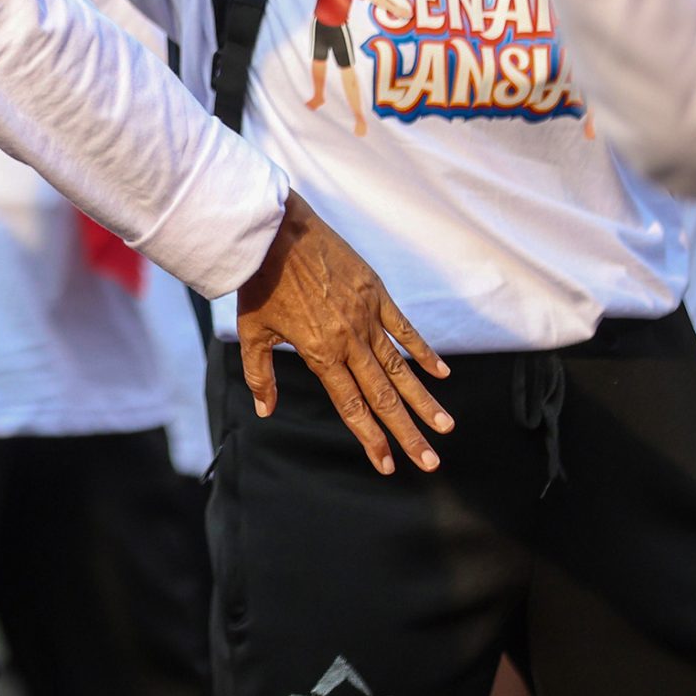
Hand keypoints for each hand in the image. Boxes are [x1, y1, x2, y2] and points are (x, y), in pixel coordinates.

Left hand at [236, 192, 451, 474]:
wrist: (274, 231)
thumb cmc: (259, 282)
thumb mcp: (251, 332)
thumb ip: (260, 374)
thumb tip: (266, 410)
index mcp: (320, 352)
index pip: (351, 405)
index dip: (370, 437)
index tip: (387, 465)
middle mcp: (349, 339)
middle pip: (383, 395)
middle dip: (407, 432)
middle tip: (430, 461)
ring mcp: (366, 315)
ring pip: (400, 367)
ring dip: (423, 399)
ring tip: (445, 426)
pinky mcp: (375, 292)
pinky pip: (403, 328)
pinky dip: (423, 352)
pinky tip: (441, 374)